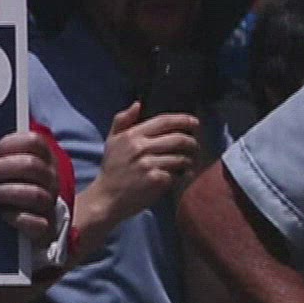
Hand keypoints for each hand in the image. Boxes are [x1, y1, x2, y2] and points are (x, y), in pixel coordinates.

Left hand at [0, 130, 59, 244]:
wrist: (41, 223)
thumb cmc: (19, 187)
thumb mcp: (17, 166)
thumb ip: (5, 153)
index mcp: (45, 160)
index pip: (34, 142)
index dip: (10, 144)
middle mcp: (51, 180)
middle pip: (32, 166)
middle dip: (3, 169)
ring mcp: (50, 204)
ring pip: (35, 195)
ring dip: (7, 193)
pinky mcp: (46, 228)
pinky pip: (36, 224)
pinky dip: (16, 218)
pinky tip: (3, 214)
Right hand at [91, 102, 200, 222]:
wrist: (107, 198)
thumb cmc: (112, 169)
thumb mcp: (112, 141)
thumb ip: (122, 120)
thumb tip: (138, 104)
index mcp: (132, 135)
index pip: (163, 121)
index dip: (183, 119)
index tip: (195, 122)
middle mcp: (141, 148)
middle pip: (178, 139)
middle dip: (192, 142)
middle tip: (196, 146)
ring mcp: (149, 165)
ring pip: (180, 157)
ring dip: (189, 160)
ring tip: (189, 162)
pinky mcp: (156, 181)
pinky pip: (177, 174)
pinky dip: (182, 175)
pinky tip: (182, 176)